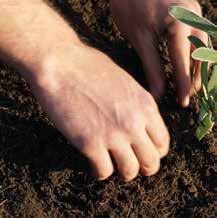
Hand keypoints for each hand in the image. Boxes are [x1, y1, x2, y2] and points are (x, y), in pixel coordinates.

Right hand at [30, 44, 169, 180]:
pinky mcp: (90, 143)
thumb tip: (138, 123)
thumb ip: (136, 105)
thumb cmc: (90, 67)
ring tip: (111, 163)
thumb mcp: (125, 82)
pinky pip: (103, 172)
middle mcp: (134, 123)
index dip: (154, 152)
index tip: (142, 152)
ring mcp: (113, 135)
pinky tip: (93, 162)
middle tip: (130, 164)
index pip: (162, 143)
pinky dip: (99, 171)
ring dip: (122, 172)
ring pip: (130, 172)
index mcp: (146, 106)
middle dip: (143, 168)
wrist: (61, 63)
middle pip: (152, 163)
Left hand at [110, 0, 206, 106]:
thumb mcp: (140, 39)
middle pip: (200, 55)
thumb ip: (151, 66)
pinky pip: (198, 38)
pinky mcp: (190, 13)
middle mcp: (193, 17)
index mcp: (180, 22)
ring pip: (202, 47)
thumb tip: (158, 92)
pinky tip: (188, 65)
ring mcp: (194, 13)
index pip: (184, 61)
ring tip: (188, 85)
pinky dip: (194, 55)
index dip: (183, 84)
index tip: (183, 102)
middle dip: (195, 77)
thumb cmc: (130, 5)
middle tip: (187, 95)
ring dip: (197, 68)